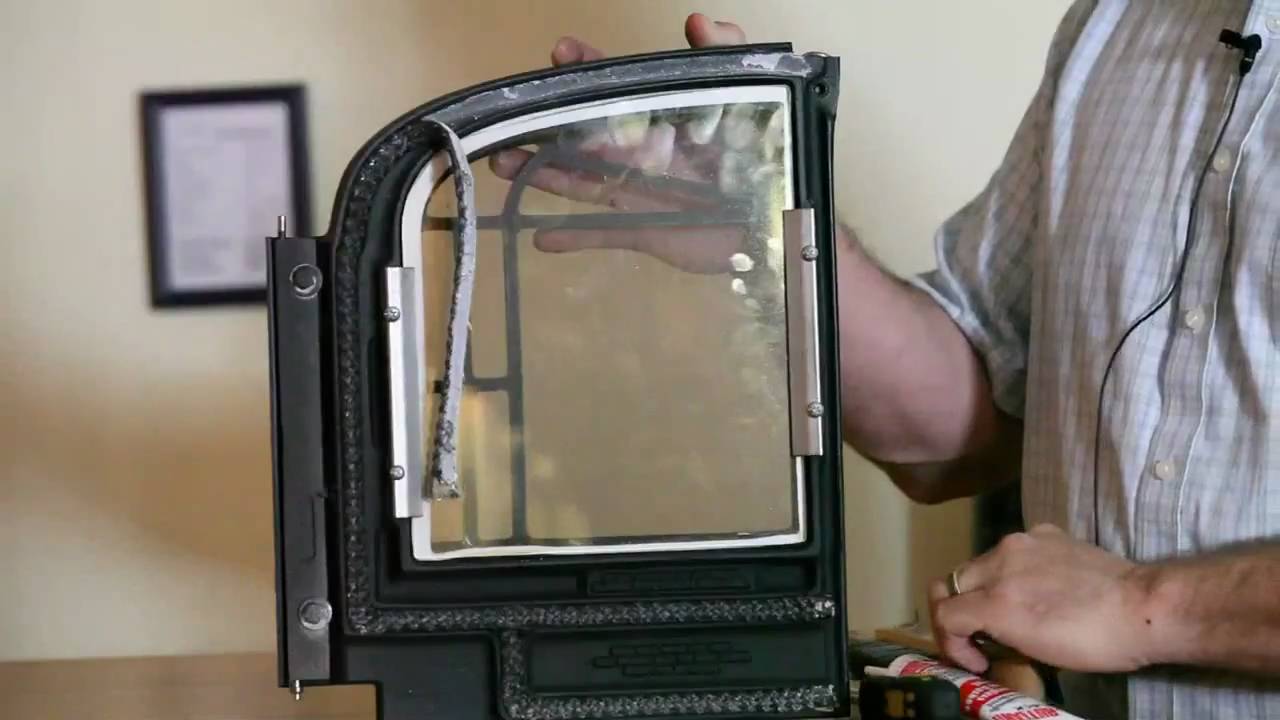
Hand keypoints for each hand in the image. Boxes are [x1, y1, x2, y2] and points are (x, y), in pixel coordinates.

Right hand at [488, 14, 772, 274]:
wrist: (781, 224)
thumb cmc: (765, 161)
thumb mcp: (750, 101)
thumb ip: (728, 58)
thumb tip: (697, 20)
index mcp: (661, 121)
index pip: (614, 90)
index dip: (586, 71)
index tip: (558, 52)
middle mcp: (642, 154)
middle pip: (581, 138)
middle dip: (542, 129)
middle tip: (505, 125)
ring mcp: (639, 194)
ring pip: (579, 182)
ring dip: (541, 174)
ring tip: (501, 165)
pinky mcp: (646, 231)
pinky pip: (602, 234)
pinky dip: (572, 238)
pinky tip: (539, 239)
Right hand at [927, 524, 1153, 674]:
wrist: (1144, 607)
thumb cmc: (1094, 643)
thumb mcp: (1035, 650)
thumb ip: (995, 632)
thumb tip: (982, 634)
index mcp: (996, 599)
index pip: (944, 614)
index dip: (950, 643)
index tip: (976, 661)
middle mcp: (1000, 561)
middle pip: (953, 583)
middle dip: (959, 612)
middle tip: (982, 637)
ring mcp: (1022, 541)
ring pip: (980, 563)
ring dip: (985, 589)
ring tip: (1013, 609)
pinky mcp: (1045, 532)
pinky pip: (1013, 550)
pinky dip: (1014, 569)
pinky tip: (1040, 585)